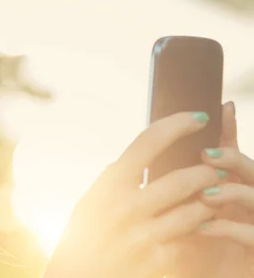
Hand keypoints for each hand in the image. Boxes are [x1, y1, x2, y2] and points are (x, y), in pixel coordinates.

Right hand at [43, 111, 224, 277]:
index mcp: (108, 186)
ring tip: (213, 196)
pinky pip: (188, 240)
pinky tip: (199, 228)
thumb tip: (127, 160)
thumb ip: (109, 181)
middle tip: (218, 167)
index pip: (148, 142)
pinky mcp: (157, 262)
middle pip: (182, 179)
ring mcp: (143, 237)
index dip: (178, 124)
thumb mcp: (87, 203)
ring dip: (209, 202)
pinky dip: (196, 231)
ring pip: (194, 211)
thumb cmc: (80, 239)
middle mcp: (126, 208)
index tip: (199, 117)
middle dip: (207, 170)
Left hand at [171, 101, 253, 277]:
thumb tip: (120, 163)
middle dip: (231, 158)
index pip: (230, 153)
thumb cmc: (184, 252)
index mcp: (226, 188)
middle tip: (206, 156)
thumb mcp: (169, 216)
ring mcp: (252, 223)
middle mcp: (243, 203)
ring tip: (206, 194)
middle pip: (249, 169)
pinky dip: (229, 228)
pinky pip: (252, 235)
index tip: (222, 108)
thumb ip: (161, 189)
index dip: (229, 130)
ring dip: (231, 192)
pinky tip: (204, 227)